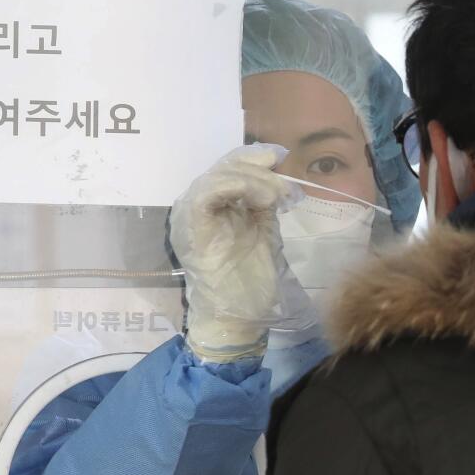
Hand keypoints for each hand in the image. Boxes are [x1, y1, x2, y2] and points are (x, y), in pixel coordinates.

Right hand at [168, 144, 302, 362]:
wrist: (238, 317)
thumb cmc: (250, 280)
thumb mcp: (262, 229)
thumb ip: (263, 201)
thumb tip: (275, 173)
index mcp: (211, 205)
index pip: (227, 167)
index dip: (253, 157)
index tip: (281, 159)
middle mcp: (195, 206)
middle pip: (223, 167)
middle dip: (259, 170)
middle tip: (284, 187)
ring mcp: (189, 218)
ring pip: (216, 176)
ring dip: (252, 179)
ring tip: (276, 196)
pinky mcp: (191, 230)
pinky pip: (206, 195)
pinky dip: (235, 187)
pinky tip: (261, 199)